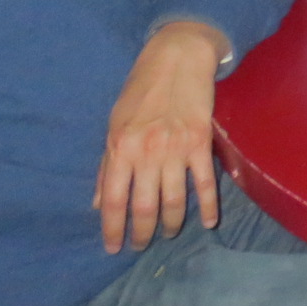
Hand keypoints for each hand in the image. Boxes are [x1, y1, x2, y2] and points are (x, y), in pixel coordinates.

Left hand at [97, 20, 227, 252]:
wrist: (177, 58)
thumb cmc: (140, 90)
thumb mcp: (114, 124)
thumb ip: (106, 165)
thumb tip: (98, 203)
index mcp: (120, 147)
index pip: (112, 199)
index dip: (112, 228)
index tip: (113, 247)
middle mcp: (147, 152)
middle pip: (144, 207)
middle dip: (142, 233)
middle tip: (141, 246)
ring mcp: (176, 149)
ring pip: (174, 200)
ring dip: (171, 224)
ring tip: (168, 233)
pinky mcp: (201, 144)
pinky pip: (205, 183)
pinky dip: (208, 206)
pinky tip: (208, 222)